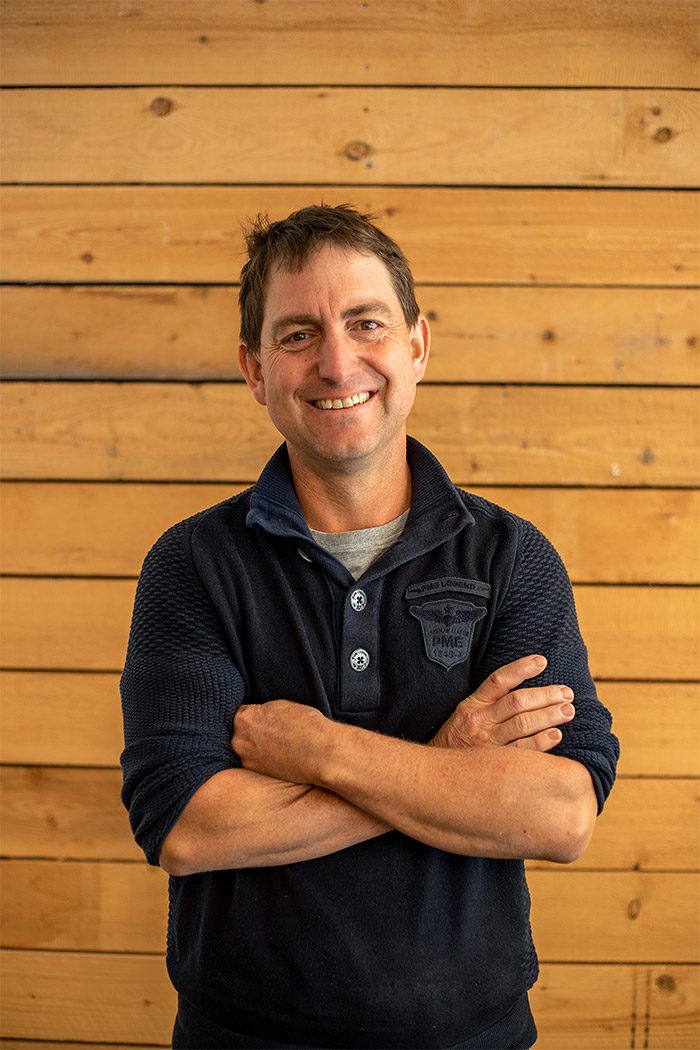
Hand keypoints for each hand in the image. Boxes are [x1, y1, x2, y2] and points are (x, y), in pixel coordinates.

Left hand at [232, 699, 328, 783]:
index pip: (241, 714)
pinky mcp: (255, 774)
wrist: (320, 753)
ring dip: (257, 748)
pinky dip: (264, 761)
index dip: (254, 717)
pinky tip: (279, 758)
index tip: (264, 721)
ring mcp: (245, 758)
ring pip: (247, 749)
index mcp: (245, 717)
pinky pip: (255, 763)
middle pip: (240, 733)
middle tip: (272, 735)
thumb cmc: (307, 726)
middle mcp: (239, 738)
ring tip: (278, 748)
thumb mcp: (281, 706)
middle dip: (253, 733)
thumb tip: (260, 715)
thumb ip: (264, 711)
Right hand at [430, 655, 573, 751]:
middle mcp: (480, 720)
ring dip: (549, 716)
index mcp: (473, 704)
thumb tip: (525, 693)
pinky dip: (542, 742)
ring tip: (568, 710)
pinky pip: (523, 751)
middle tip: (567, 693)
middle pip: (517, 702)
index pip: (499, 680)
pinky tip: (557, 735)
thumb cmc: (456, 740)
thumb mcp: (465, 714)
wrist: (435, 773)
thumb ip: (489, 702)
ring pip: (523, 724)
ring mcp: (488, 742)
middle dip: (545, 696)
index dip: (521, 669)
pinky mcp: (495, 763)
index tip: (542, 661)